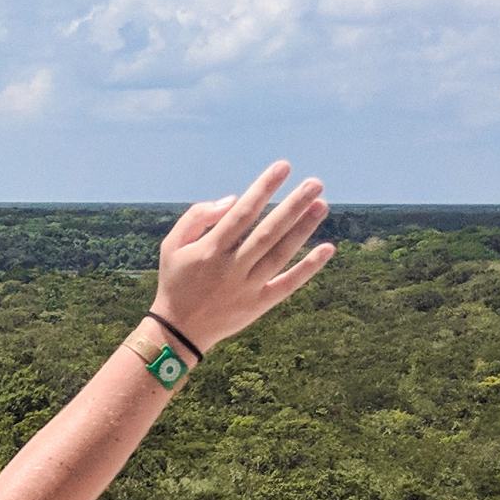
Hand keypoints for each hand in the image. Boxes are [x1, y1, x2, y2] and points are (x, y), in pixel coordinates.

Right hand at [152, 159, 333, 352]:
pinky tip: (326, 249)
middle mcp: (231, 268)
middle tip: (315, 184)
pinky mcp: (258, 305)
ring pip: (280, 254)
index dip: (264, 188)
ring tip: (322, 206)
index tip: (283, 168)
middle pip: (268, 232)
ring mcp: (247, 288)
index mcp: (210, 250)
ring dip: (303, 229)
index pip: (243, 213)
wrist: (178, 331)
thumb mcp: (172, 245)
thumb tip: (232, 199)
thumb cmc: (176, 281)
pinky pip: (287, 285)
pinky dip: (308, 268)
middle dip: (293, 206)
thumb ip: (196, 217)